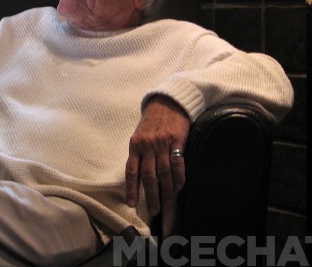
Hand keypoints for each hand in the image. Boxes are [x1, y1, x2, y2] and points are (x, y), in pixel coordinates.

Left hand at [125, 95, 190, 216]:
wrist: (167, 102)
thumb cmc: (152, 121)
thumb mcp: (139, 135)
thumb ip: (139, 153)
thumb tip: (139, 176)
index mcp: (135, 145)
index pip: (132, 171)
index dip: (132, 189)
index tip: (132, 203)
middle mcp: (147, 146)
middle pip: (149, 176)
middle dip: (151, 196)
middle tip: (154, 210)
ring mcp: (162, 143)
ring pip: (164, 172)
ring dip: (167, 190)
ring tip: (168, 203)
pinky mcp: (177, 140)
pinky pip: (178, 162)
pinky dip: (179, 176)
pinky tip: (179, 187)